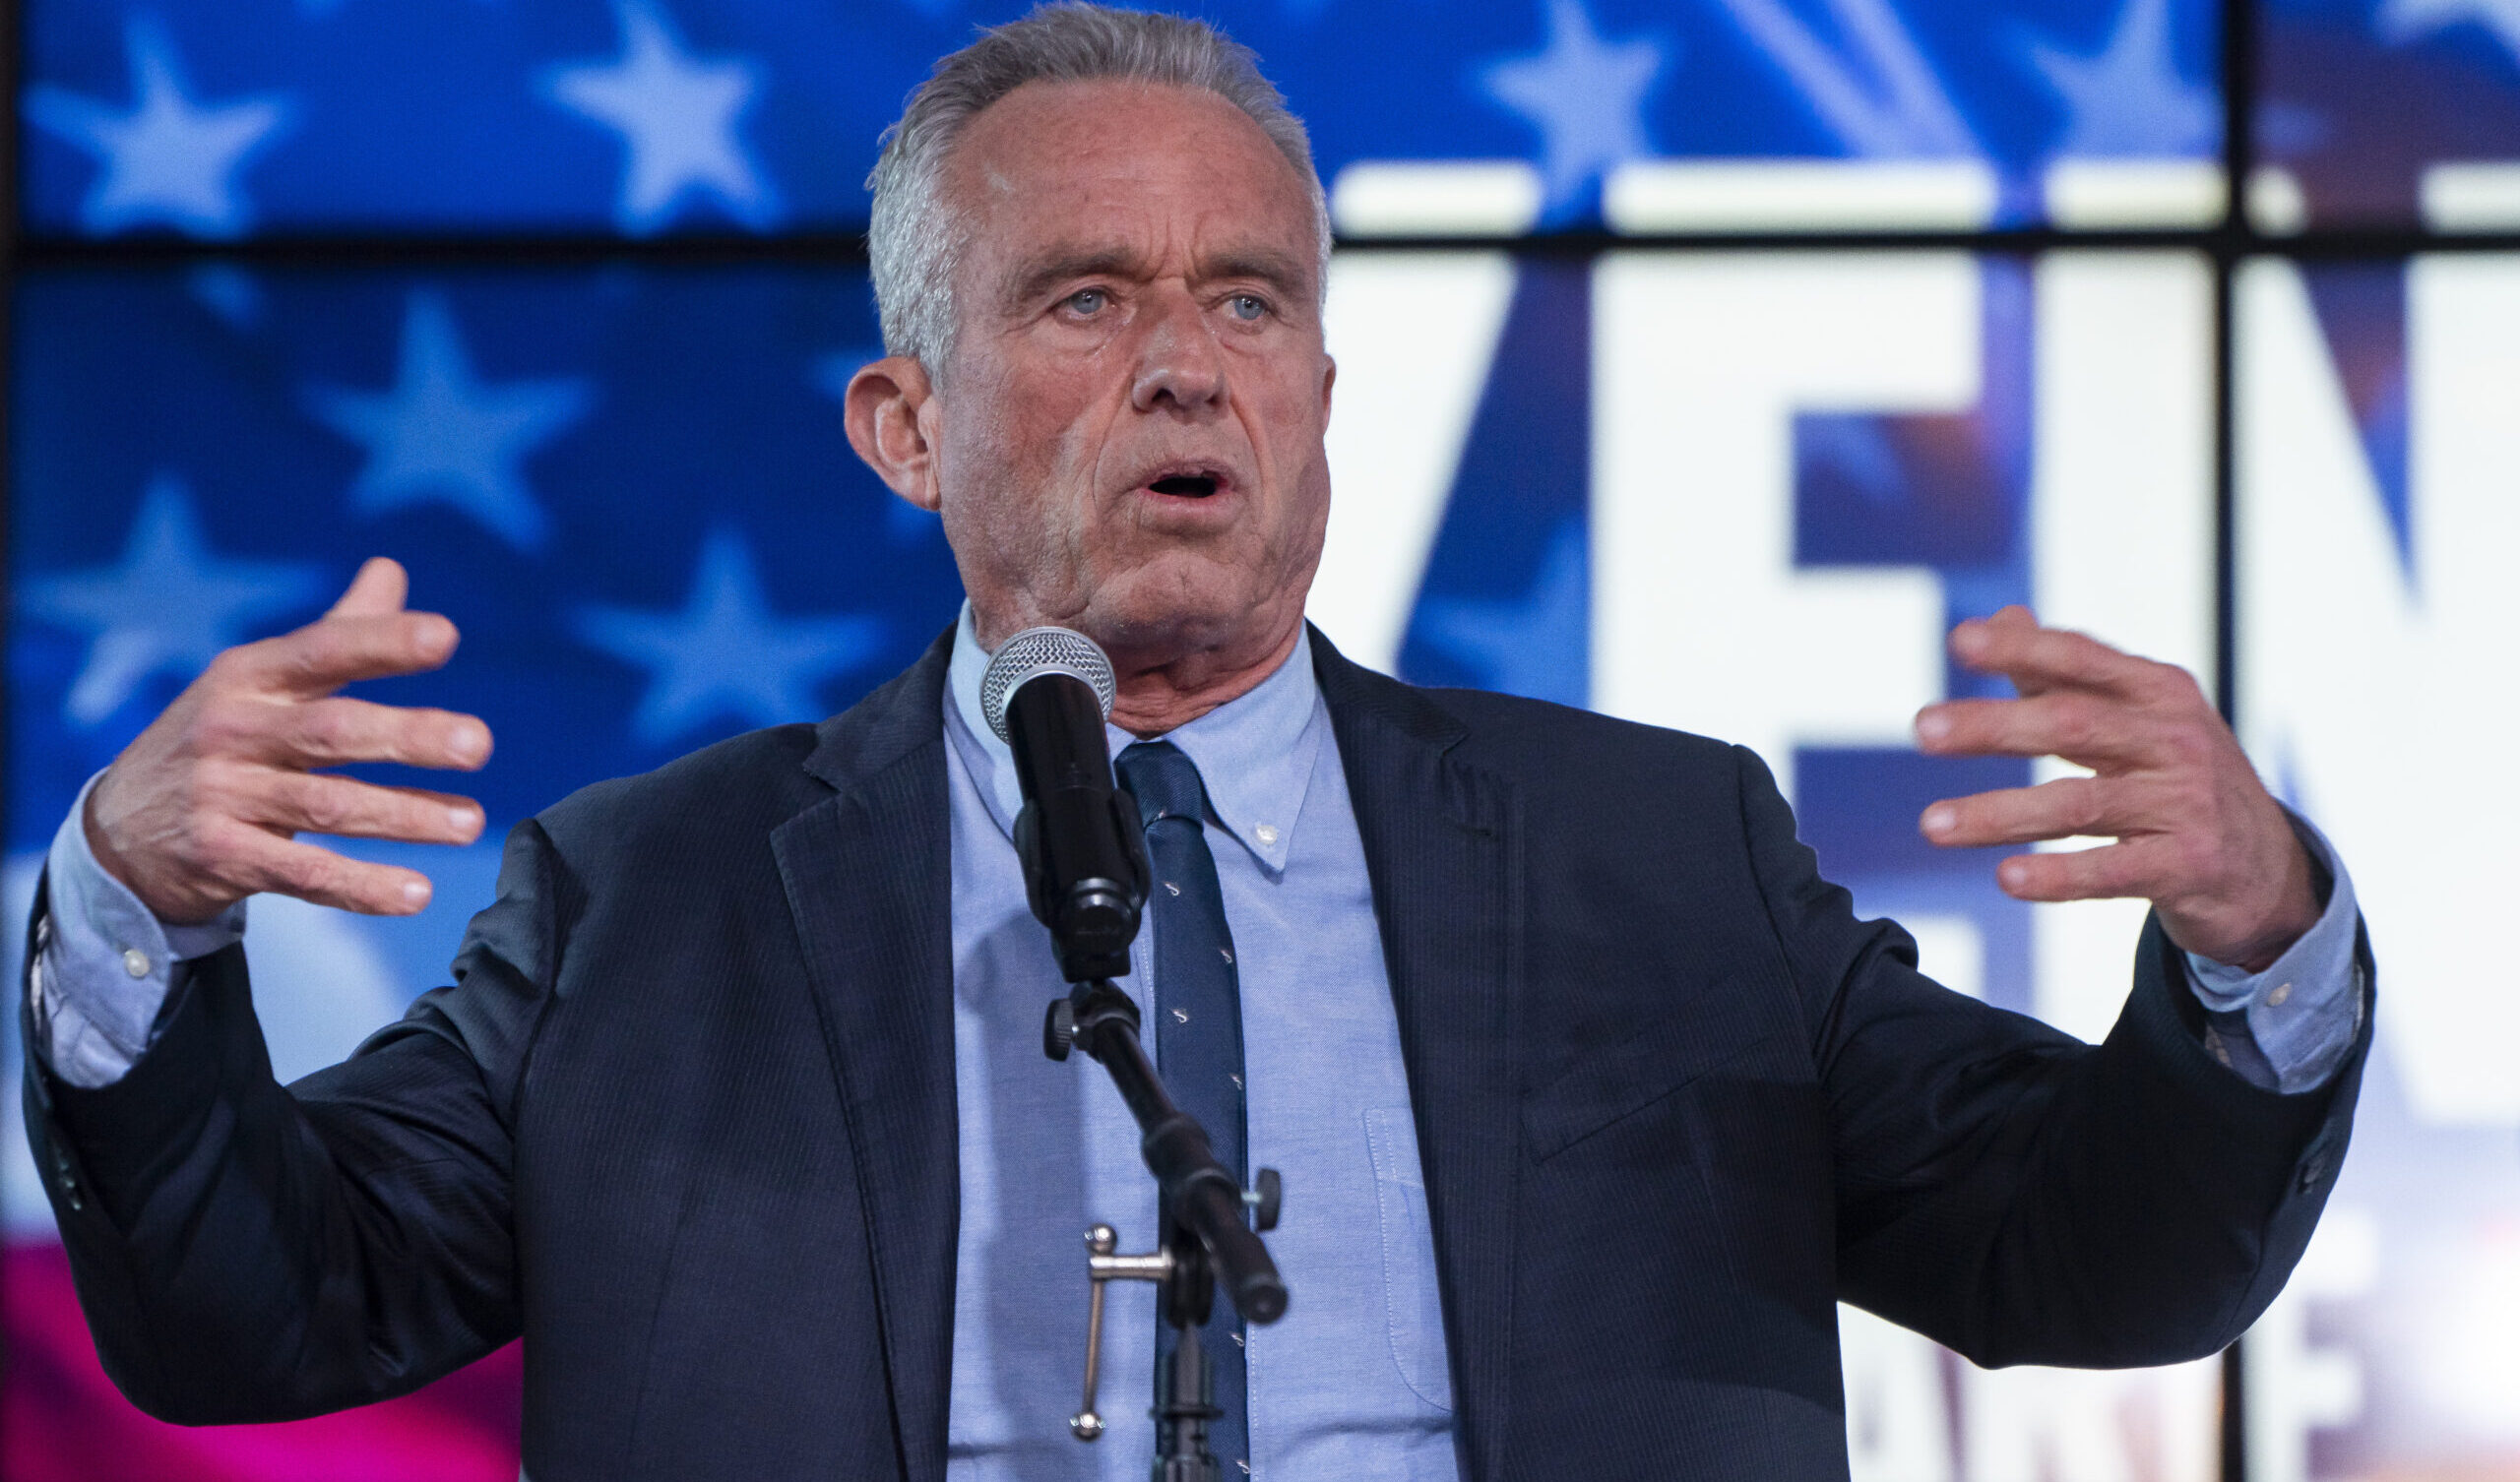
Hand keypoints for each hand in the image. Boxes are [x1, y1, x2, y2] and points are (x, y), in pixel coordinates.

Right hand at [84, 558, 492, 923]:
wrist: (118, 830)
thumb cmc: (219, 740)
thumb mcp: (258, 682)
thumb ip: (336, 633)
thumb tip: (392, 570)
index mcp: (248, 677)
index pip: (321, 651)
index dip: (381, 642)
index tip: (444, 636)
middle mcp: (233, 731)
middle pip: (332, 731)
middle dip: (409, 736)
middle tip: (479, 743)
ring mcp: (223, 796)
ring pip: (328, 806)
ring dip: (405, 816)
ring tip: (469, 822)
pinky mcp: (223, 857)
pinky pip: (304, 875)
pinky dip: (362, 886)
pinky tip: (416, 892)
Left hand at [1913, 606, 2316, 971]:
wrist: (2267, 869)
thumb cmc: (2179, 778)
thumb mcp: (2139, 717)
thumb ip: (2066, 673)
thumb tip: (2001, 616)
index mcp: (2159, 692)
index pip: (2082, 660)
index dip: (2022, 648)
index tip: (1959, 642)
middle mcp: (2175, 740)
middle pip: (2072, 724)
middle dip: (1993, 725)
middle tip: (1922, 729)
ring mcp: (2185, 804)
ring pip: (2079, 804)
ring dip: (1999, 813)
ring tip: (1933, 825)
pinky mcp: (2189, 865)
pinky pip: (2112, 870)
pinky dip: (2057, 875)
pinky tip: (2005, 877)